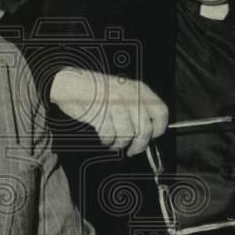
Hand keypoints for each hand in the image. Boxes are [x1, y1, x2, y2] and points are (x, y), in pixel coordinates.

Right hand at [50, 67, 168, 155]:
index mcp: (140, 90)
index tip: (152, 137)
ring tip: (114, 143)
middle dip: (139, 145)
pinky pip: (109, 136)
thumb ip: (138, 107)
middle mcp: (130, 96)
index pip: (161, 112)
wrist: (73, 84)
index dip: (159, 129)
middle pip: (145, 129)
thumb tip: (148, 133)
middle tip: (132, 150)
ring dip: (120, 144)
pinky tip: (104, 138)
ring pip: (127, 135)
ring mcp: (115, 104)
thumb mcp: (124, 91)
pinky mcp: (101, 113)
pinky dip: (107, 141)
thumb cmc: (98, 90)